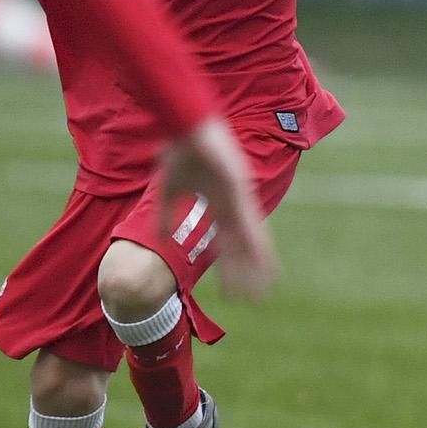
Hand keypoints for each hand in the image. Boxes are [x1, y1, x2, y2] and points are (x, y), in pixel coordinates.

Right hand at [157, 117, 277, 299]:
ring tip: (263, 290)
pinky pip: (252, 222)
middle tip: (252, 300)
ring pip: (250, 242)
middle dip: (244, 275)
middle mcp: (233, 207)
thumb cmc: (180, 153)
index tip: (230, 291)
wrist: (187, 127)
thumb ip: (166, 215)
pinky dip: (258, 244)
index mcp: (217, 207)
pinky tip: (266, 262)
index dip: (228, 268)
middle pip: (241, 250)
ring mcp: (240, 200)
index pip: (225, 245)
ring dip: (255, 268)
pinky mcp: (241, 190)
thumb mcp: (168, 191)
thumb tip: (161, 237)